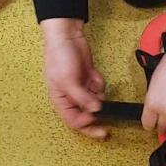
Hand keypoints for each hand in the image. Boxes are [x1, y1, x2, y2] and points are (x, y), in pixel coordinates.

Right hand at [41, 19, 106, 138]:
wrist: (67, 36)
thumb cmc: (59, 56)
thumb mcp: (68, 80)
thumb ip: (81, 98)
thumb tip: (96, 110)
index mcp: (60, 100)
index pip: (73, 121)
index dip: (85, 125)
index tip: (97, 123)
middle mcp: (70, 97)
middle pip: (84, 116)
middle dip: (95, 118)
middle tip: (106, 129)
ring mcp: (81, 88)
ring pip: (95, 102)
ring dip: (98, 96)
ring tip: (94, 83)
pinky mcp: (89, 79)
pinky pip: (99, 88)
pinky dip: (99, 83)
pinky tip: (93, 73)